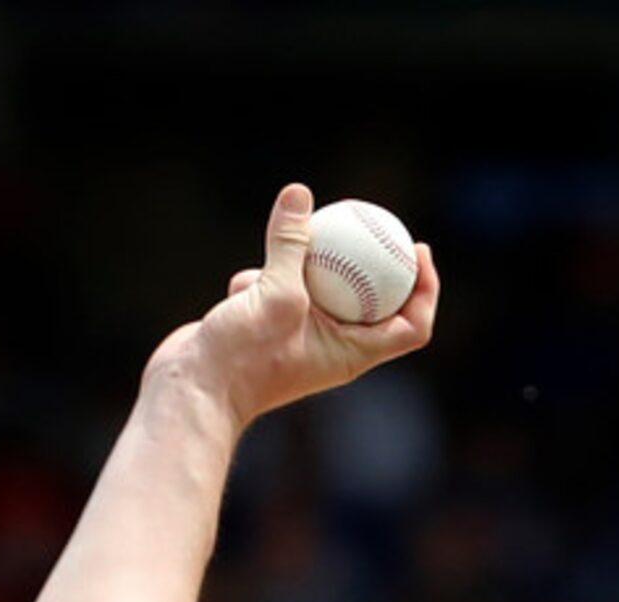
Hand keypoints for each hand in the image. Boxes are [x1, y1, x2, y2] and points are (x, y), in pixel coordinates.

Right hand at [145, 183, 439, 427]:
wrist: (192, 390)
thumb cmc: (243, 358)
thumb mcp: (275, 294)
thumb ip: (291, 245)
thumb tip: (299, 194)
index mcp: (354, 352)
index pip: (412, 327)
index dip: (426, 289)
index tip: (418, 249)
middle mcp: (334, 346)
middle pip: (372, 299)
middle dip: (373, 261)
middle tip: (375, 221)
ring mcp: (300, 335)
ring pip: (316, 285)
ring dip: (300, 264)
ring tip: (291, 245)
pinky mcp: (267, 325)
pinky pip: (275, 288)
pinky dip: (259, 280)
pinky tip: (240, 287)